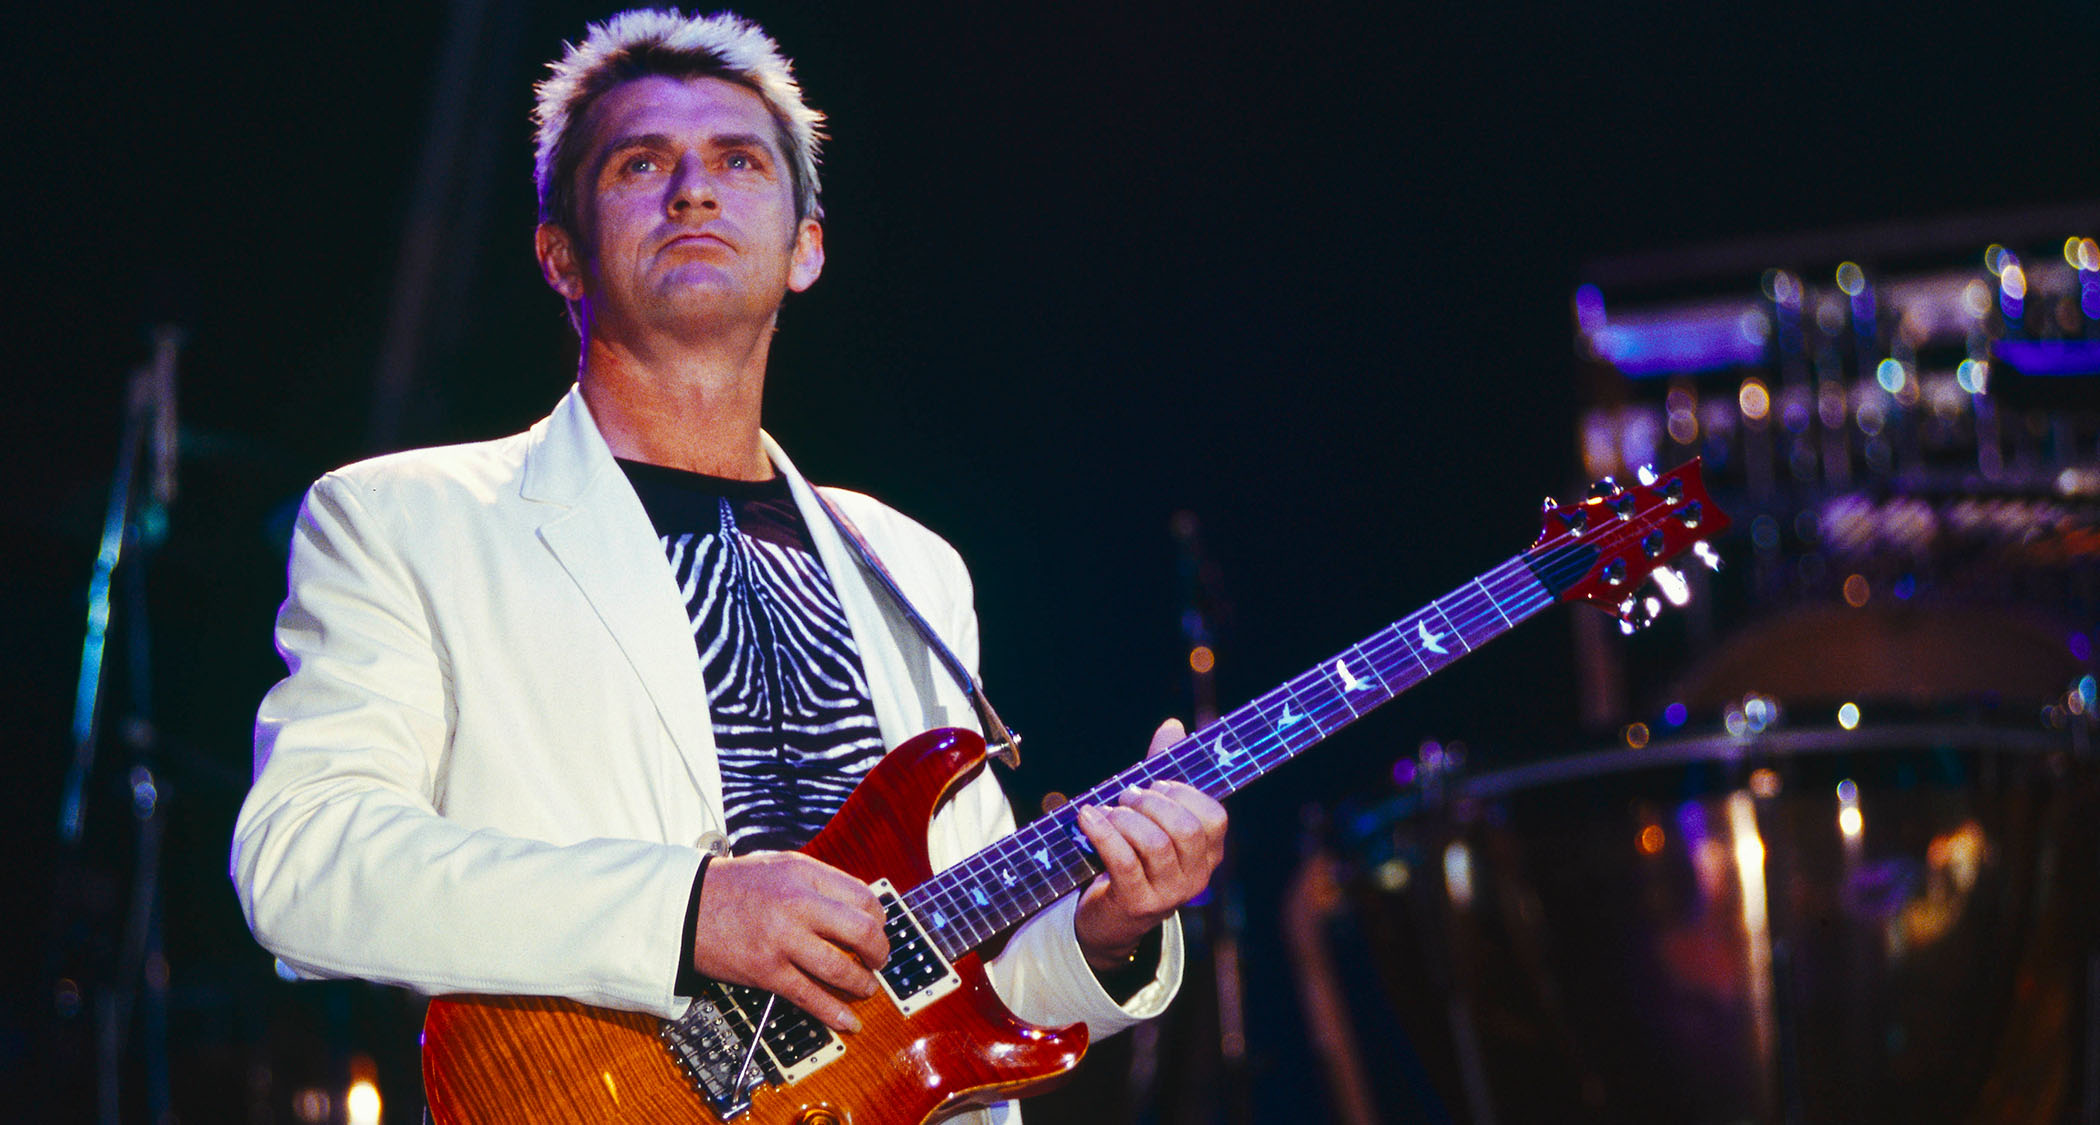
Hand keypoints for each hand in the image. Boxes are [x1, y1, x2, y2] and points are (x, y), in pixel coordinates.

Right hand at [689, 851, 887, 1032]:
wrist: (685, 905)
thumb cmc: (733, 885)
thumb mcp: (780, 866)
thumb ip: (817, 883)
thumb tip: (857, 907)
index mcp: (804, 874)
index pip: (864, 897)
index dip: (879, 919)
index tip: (878, 929)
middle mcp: (797, 904)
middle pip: (862, 931)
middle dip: (879, 952)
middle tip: (878, 960)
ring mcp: (782, 940)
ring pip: (841, 968)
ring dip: (862, 983)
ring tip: (866, 987)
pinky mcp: (766, 971)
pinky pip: (810, 997)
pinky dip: (834, 1012)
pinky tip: (848, 1020)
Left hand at [1073, 718, 1228, 969]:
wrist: (1110, 918)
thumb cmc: (1134, 856)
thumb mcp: (1152, 816)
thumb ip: (1164, 772)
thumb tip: (1173, 726)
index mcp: (1208, 853)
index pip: (1215, 816)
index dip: (1183, 792)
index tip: (1156, 784)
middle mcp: (1196, 876)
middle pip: (1186, 829)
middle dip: (1152, 802)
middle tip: (1127, 796)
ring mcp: (1169, 894)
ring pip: (1155, 845)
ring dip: (1126, 818)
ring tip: (1108, 810)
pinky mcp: (1137, 903)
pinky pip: (1122, 861)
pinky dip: (1102, 833)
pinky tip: (1087, 818)